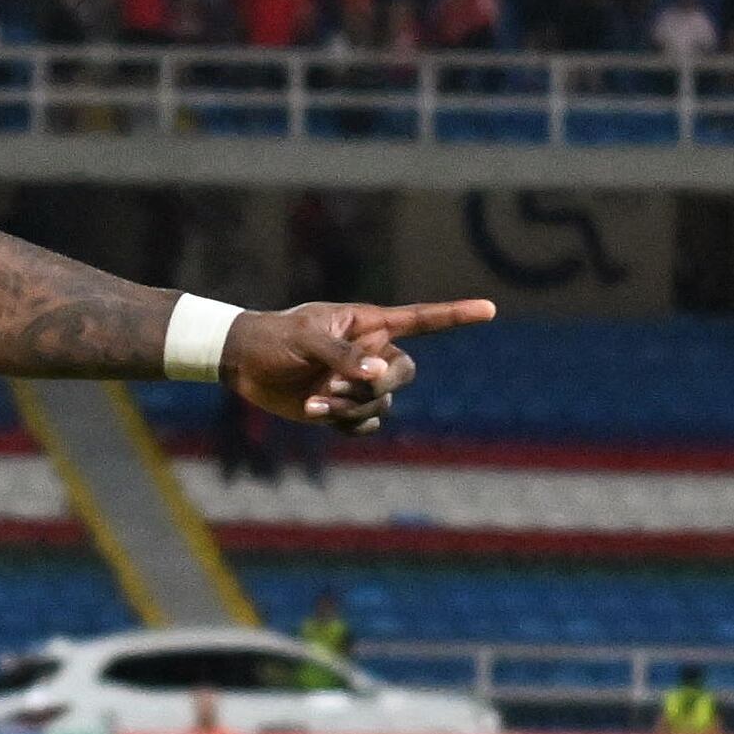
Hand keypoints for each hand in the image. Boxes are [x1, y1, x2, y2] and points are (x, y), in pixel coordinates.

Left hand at [225, 298, 497, 434]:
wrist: (243, 363)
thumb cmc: (274, 339)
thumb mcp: (306, 340)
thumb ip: (344, 356)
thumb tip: (379, 375)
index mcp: (369, 324)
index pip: (421, 319)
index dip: (455, 316)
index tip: (489, 310)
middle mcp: (371, 352)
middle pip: (405, 374)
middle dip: (377, 386)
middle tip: (335, 385)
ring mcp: (358, 382)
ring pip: (382, 404)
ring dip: (351, 407)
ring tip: (314, 399)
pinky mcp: (342, 408)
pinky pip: (365, 424)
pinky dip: (346, 424)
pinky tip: (316, 412)